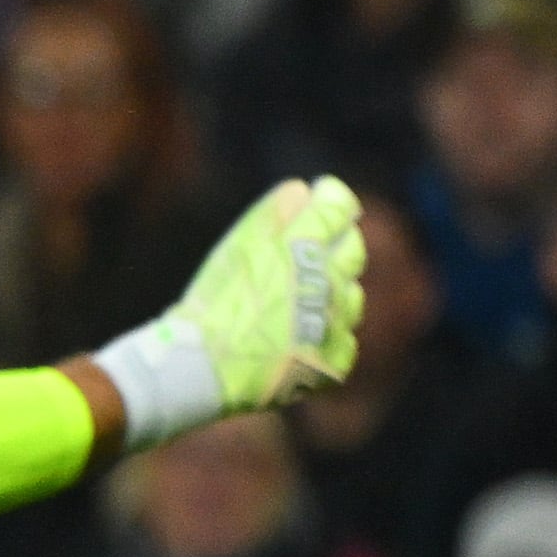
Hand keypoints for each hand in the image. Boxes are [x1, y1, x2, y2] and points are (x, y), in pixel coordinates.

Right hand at [171, 177, 365, 409]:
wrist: (202, 367)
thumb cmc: (212, 302)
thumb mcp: (234, 248)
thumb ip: (272, 214)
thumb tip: (302, 189)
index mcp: (305, 248)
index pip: (338, 209)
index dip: (333, 197)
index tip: (325, 193)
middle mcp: (330, 282)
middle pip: (353, 252)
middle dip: (338, 243)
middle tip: (313, 247)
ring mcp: (335, 324)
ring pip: (351, 298)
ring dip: (332, 292)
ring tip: (300, 299)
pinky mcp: (334, 361)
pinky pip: (343, 340)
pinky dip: (327, 335)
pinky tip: (301, 337)